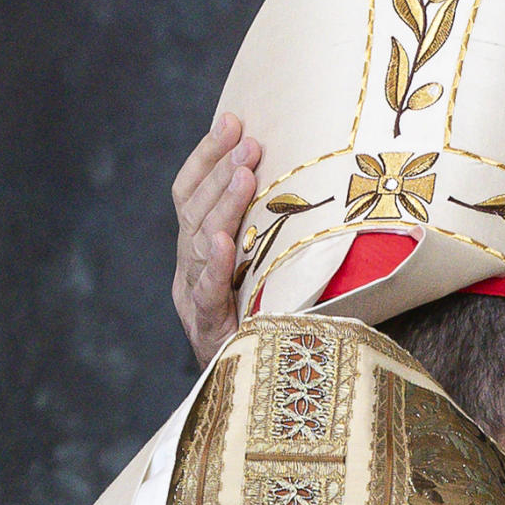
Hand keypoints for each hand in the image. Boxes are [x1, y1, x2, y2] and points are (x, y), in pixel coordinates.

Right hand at [171, 113, 259, 367]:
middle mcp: (190, 270)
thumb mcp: (271, 266)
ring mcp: (195, 300)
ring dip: (223, 205)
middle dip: (219, 170)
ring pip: (199, 244)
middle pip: (194, 211)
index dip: (206, 156)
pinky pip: (208, 294)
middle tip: (248, 139)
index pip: (190, 194)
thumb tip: (314, 173)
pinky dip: (215, 266)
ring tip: (245, 174)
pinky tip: (225, 242)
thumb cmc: (272, 319)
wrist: (257, 385)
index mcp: (199, 251)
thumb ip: (275, 230)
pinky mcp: (209, 330)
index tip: (231, 119)